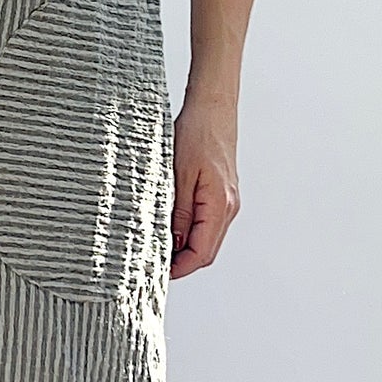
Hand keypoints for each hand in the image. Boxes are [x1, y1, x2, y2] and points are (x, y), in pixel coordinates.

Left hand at [169, 91, 239, 276]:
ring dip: (186, 248)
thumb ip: (178, 212)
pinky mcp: (221, 194)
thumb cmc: (197, 133)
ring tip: (158, 247)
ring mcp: (227, 201)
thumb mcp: (179, 174)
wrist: (212, 108)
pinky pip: (207, 223)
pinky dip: (190, 232)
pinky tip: (170, 226)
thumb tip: (174, 245)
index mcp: (220, 205)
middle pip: (207, 251)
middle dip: (182, 263)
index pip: (202, 253)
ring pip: (207, 238)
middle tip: (153, 265)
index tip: (159, 273)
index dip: (181, 269)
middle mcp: (228, 207)